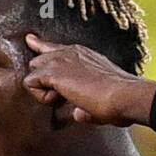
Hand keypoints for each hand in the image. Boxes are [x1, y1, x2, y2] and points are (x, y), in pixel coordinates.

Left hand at [23, 34, 155, 126]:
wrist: (124, 95)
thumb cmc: (119, 100)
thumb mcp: (100, 99)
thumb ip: (85, 105)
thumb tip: (78, 113)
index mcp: (83, 54)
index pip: (55, 48)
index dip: (42, 48)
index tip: (32, 42)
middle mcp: (70, 52)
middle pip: (39, 58)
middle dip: (43, 79)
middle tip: (60, 97)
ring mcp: (61, 60)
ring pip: (33, 69)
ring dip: (42, 89)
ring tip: (61, 100)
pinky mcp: (54, 72)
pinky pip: (30, 82)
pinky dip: (41, 96)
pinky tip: (58, 101)